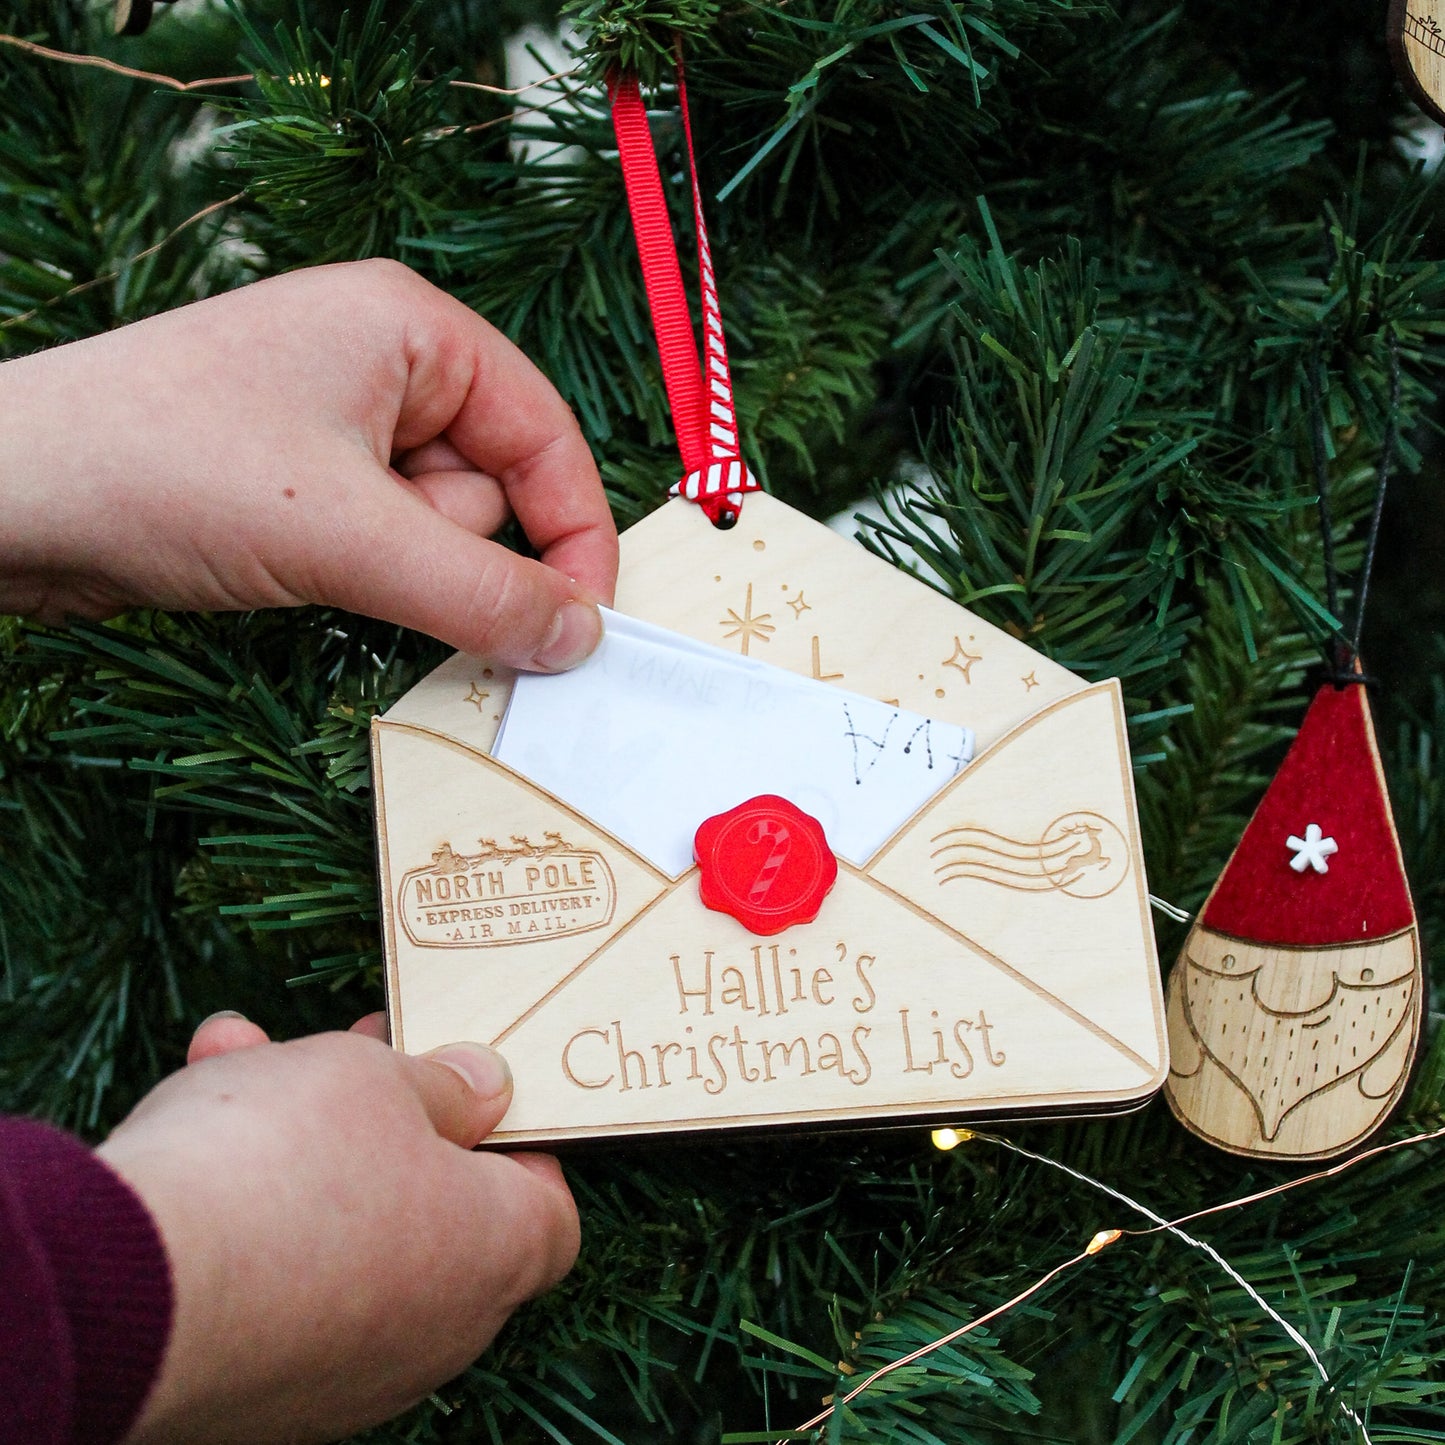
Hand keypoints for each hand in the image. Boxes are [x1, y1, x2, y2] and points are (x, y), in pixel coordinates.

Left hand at [0, 260, 617, 671]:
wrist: (4, 495)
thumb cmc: (165, 467)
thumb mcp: (351, 536)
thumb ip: (483, 592)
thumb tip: (579, 638)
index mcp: (411, 328)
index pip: (547, 436)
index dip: (576, 534)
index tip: (585, 625)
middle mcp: (382, 362)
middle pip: (494, 486)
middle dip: (452, 547)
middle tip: (382, 564)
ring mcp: (337, 421)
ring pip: (436, 525)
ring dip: (396, 565)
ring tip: (306, 550)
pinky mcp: (301, 477)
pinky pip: (383, 540)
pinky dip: (366, 572)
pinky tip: (293, 563)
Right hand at [99, 1012, 579, 1443]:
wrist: (121, 1294)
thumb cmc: (282, 1166)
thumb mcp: (373, 1078)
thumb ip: (442, 1083)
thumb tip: (485, 1090)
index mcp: (493, 1252)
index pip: (548, 1209)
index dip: (519, 1140)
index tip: (471, 1085)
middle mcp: (436, 1332)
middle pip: (435, 1207)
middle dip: (385, 1116)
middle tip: (351, 1052)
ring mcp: (344, 1373)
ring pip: (340, 1228)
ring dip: (299, 1140)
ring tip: (241, 1055)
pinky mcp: (255, 1393)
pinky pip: (271, 1278)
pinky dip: (244, 1205)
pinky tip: (188, 1123)